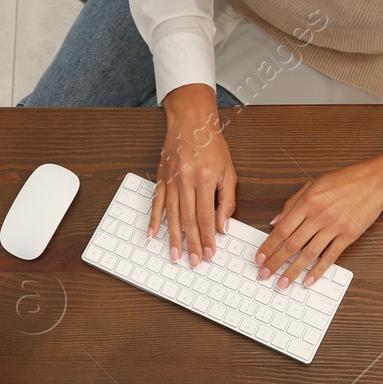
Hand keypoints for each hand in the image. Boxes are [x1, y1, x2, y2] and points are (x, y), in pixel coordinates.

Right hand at [149, 83, 236, 267]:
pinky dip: (154, 219)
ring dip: (174, 237)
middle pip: (189, 219)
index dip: (208, 237)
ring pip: (172, 214)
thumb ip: (227, 201)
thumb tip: (223, 227)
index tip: (210, 253)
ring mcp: (171, 178)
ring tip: (176, 255)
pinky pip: (157, 202)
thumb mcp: (229, 171)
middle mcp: (187, 179)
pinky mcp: (161, 177)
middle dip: (192, 243)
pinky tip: (153, 234)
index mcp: (206, 177)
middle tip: (194, 261)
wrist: (191, 121)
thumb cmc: (212, 145)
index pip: (207, 215)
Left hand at [256, 154, 382, 287]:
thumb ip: (292, 203)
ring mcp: (334, 227)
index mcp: (307, 202)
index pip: (282, 229)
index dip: (268, 246)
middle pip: (292, 244)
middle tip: (264, 274)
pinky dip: (319, 270)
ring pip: (309, 254)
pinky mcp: (348, 236)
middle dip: (275, 262)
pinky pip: (331, 257)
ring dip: (293, 271)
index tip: (259, 258)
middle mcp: (318, 216)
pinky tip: (309, 280)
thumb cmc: (345, 180)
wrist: (374, 181)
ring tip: (283, 283)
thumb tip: (275, 220)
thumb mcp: (313, 184)